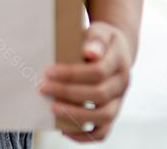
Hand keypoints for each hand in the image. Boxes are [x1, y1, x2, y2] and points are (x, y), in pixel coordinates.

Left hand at [39, 22, 131, 141]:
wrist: (117, 50)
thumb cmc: (101, 40)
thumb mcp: (100, 31)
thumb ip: (96, 40)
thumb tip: (89, 52)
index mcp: (119, 62)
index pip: (98, 71)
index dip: (72, 74)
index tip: (48, 71)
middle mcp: (123, 84)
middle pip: (99, 94)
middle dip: (68, 92)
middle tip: (43, 88)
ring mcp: (119, 101)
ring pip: (104, 116)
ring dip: (76, 115)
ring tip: (53, 108)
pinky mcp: (113, 113)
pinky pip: (103, 131)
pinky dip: (85, 135)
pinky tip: (64, 130)